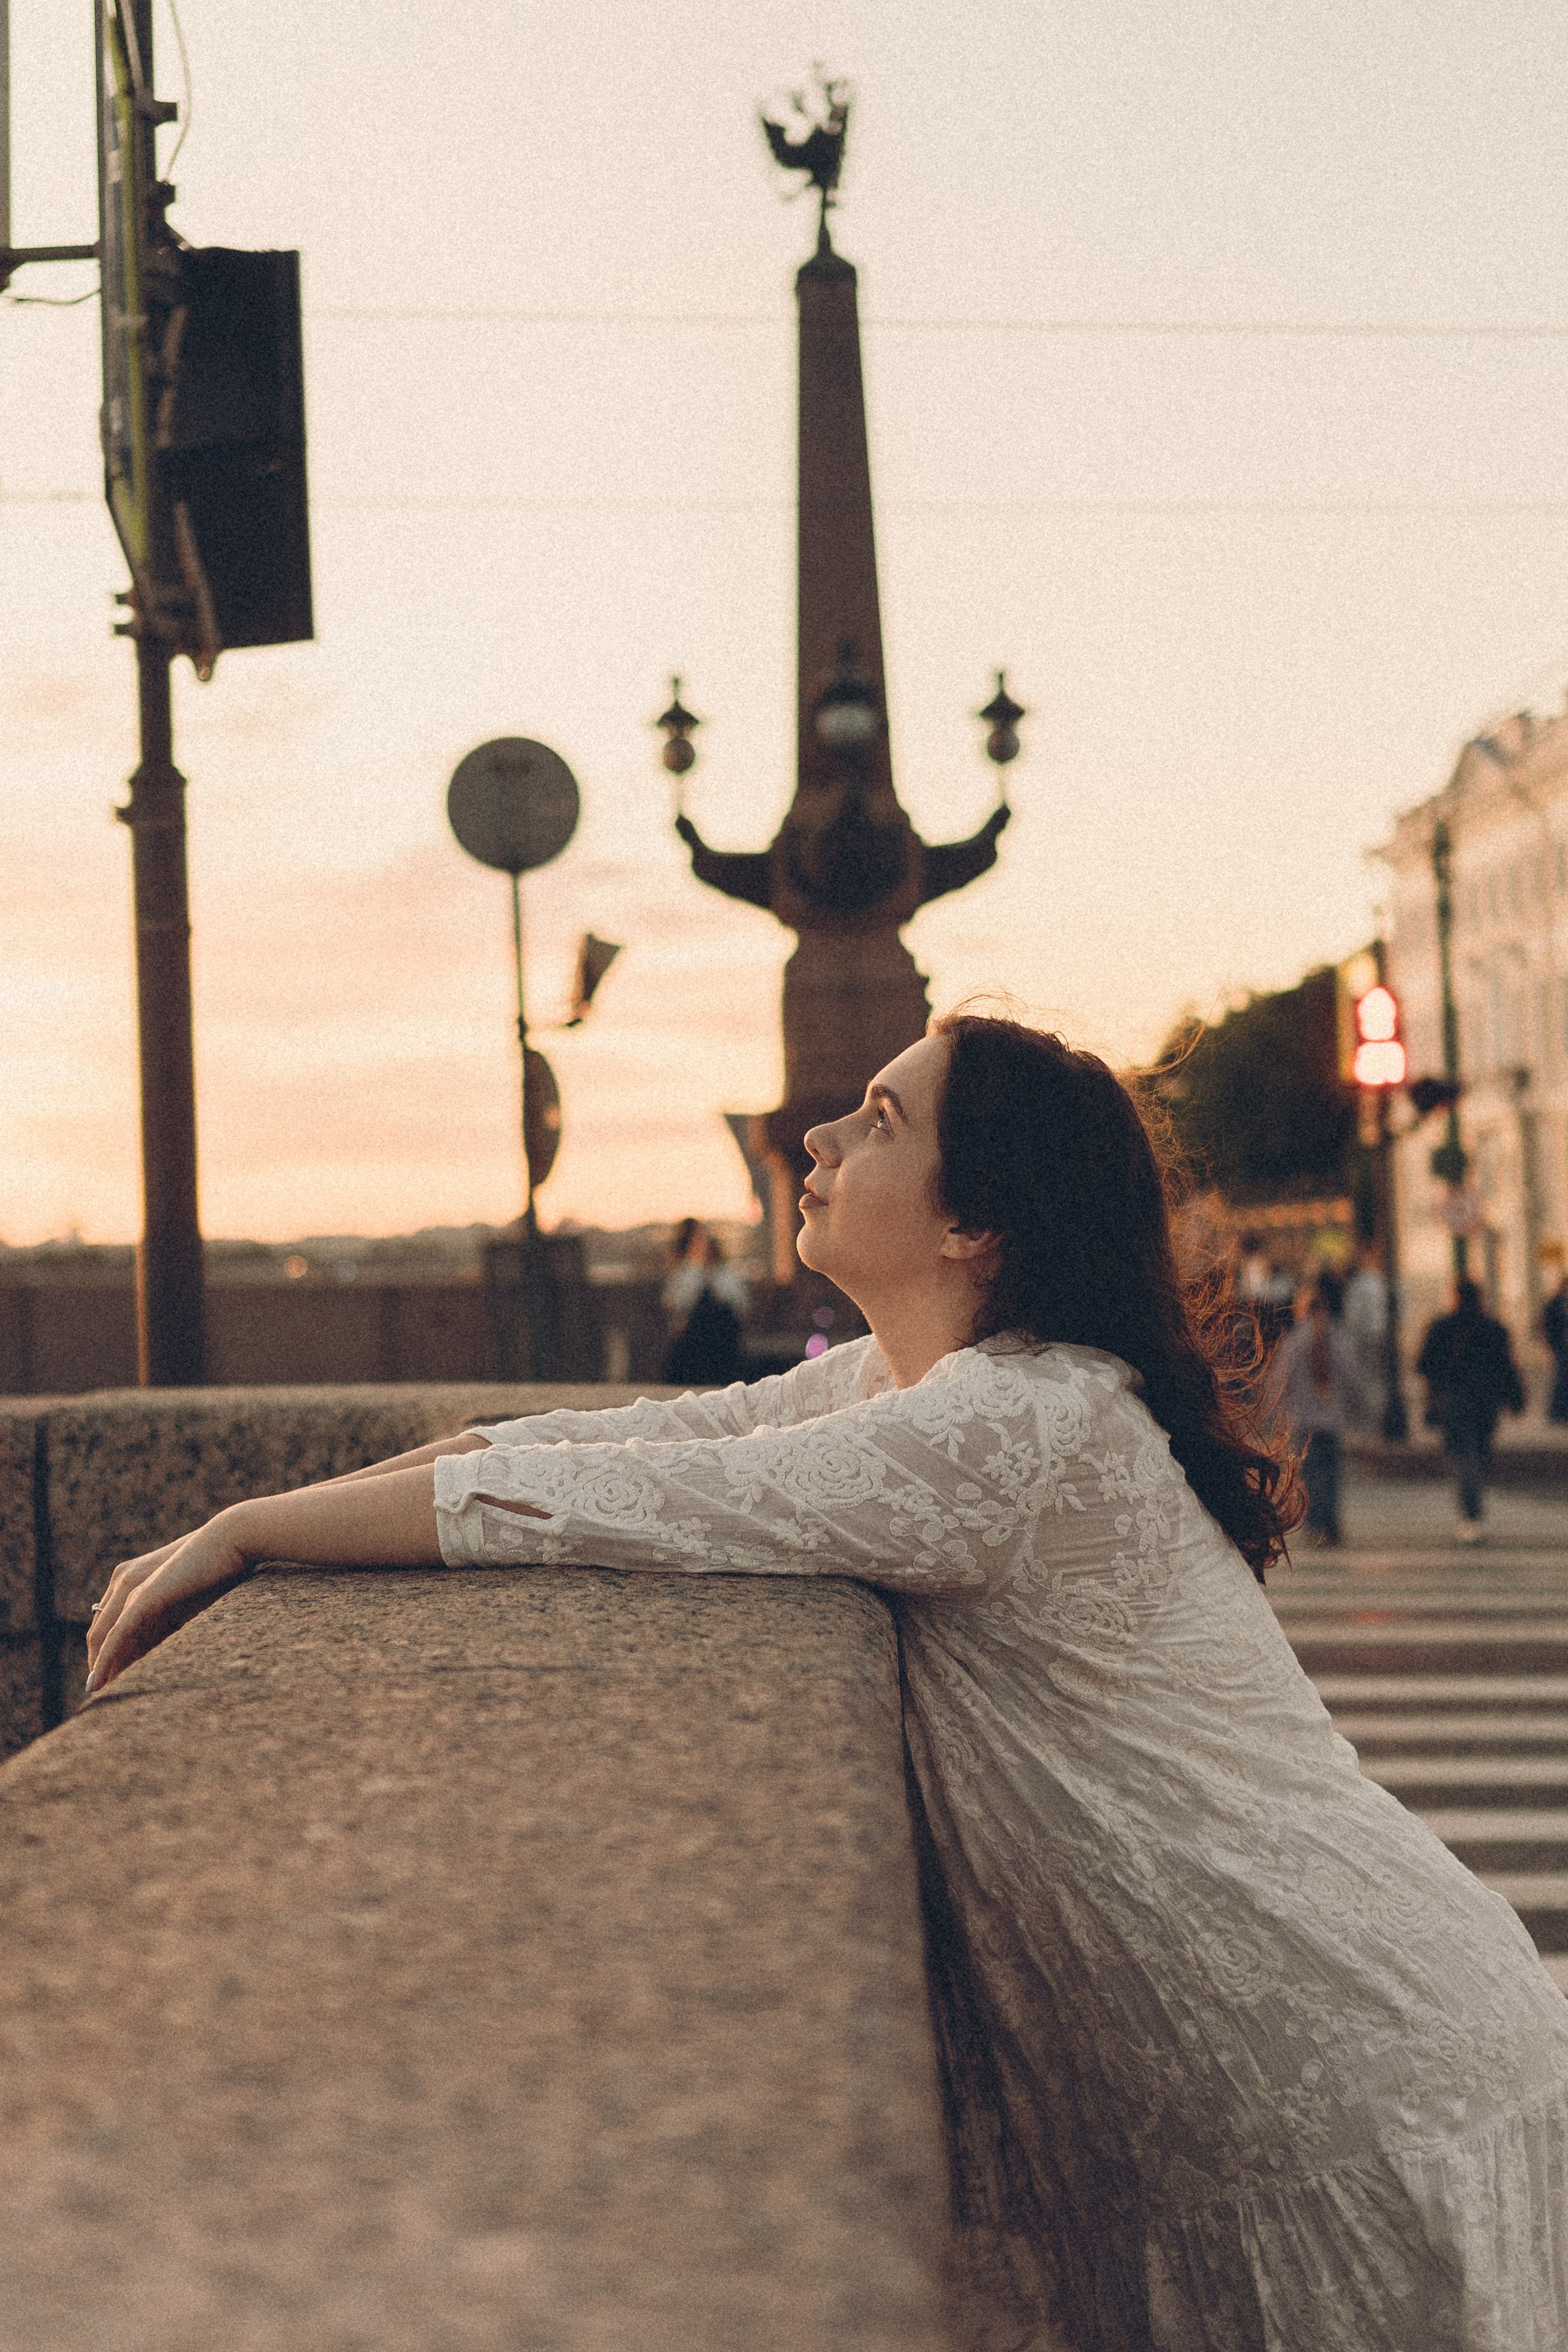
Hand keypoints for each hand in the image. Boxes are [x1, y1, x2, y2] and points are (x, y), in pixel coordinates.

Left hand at [86, 1513, 253, 1694]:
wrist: (232, 1541)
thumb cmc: (217, 1569)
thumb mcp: (183, 1602)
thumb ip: (163, 1621)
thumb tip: (152, 1651)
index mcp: (132, 1577)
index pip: (109, 1622)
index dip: (106, 1651)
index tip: (110, 1677)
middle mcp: (123, 1580)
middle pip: (99, 1630)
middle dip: (98, 1662)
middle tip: (100, 1690)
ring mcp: (130, 1587)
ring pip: (102, 1636)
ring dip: (99, 1665)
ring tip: (98, 1692)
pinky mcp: (143, 1598)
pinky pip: (117, 1635)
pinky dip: (106, 1660)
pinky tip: (100, 1681)